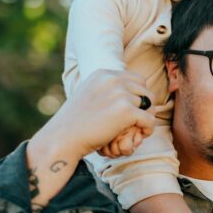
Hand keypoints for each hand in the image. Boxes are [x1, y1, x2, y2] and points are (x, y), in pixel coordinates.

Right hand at [34, 69, 155, 160]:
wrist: (63, 138)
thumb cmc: (74, 123)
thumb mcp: (89, 96)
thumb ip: (107, 91)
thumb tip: (128, 95)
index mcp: (104, 74)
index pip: (136, 79)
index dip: (139, 95)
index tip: (134, 110)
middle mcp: (113, 79)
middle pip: (145, 90)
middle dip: (146, 106)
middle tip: (139, 121)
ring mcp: (120, 94)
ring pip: (149, 105)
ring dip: (146, 118)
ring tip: (138, 129)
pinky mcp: (126, 111)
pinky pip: (149, 119)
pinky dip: (148, 129)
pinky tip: (141, 135)